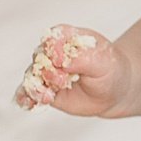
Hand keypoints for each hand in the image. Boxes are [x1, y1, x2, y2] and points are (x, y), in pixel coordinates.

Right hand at [13, 25, 130, 117]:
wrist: (114, 92)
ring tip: (47, 96)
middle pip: (39, 57)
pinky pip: (30, 92)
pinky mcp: (45, 89)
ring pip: (32, 76)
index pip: (53, 37)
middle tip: (61, 81)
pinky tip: (29, 103)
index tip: (60, 61)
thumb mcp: (103, 62)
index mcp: (69, 37)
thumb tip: (59, 60)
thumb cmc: (110, 71)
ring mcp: (48, 71)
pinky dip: (26, 97)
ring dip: (35, 86)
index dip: (53, 49)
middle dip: (47, 70)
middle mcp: (54, 53)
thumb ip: (82, 58)